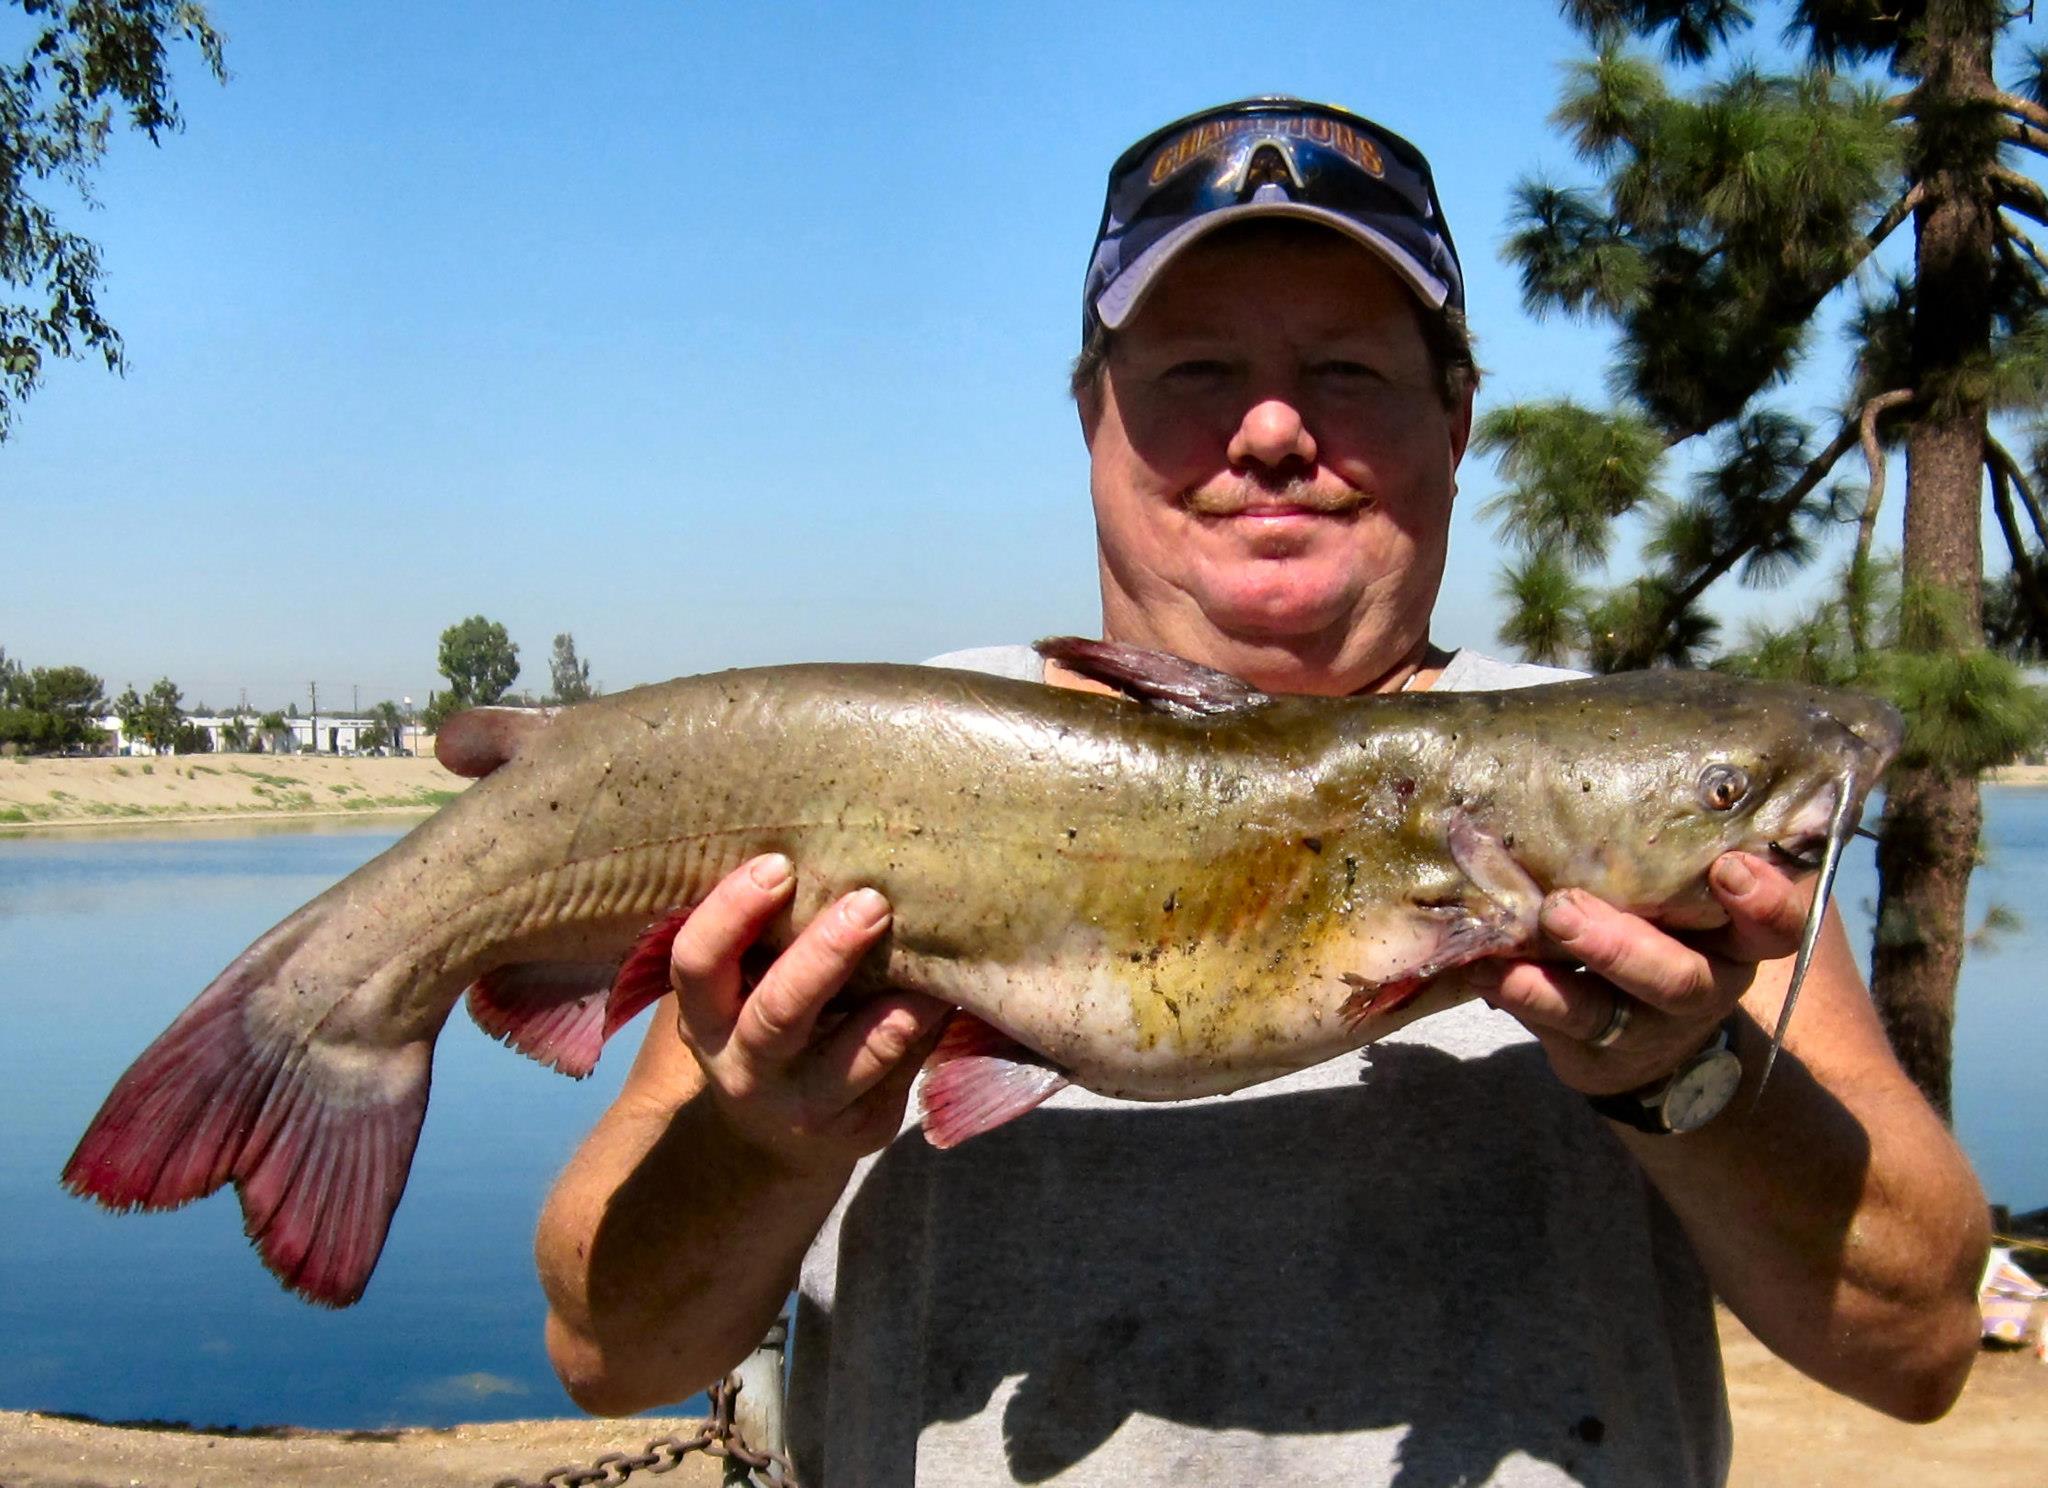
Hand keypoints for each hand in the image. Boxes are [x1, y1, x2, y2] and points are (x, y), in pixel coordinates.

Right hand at [668, 854, 951, 1173]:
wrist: (773, 1135)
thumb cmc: (761, 1019)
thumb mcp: (740, 987)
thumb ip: (762, 936)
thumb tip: (828, 837)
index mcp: (705, 1017)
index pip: (697, 964)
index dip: (731, 914)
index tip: (778, 864)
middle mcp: (744, 1066)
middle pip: (778, 1013)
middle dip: (825, 954)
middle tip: (870, 901)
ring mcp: (804, 1106)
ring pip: (852, 1059)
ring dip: (896, 1008)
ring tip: (930, 959)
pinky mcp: (860, 1128)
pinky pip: (901, 1074)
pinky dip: (927, 1028)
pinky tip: (949, 990)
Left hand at [1484, 850, 1815, 1095]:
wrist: (1647, 1025)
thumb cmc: (1663, 913)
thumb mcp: (1682, 879)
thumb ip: (1666, 836)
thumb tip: (1598, 750)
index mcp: (1738, 936)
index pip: (1781, 925)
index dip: (1765, 902)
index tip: (1728, 866)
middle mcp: (1704, 985)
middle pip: (1680, 978)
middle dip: (1620, 946)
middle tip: (1562, 908)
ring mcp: (1646, 1027)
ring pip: (1607, 1013)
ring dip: (1550, 985)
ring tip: (1502, 959)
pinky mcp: (1593, 1053)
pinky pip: (1552, 1029)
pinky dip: (1513, 994)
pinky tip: (1480, 969)